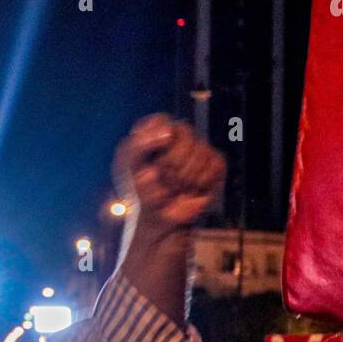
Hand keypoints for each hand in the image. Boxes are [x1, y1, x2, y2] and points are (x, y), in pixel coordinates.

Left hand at [113, 114, 224, 230]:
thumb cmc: (139, 191)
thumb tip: (168, 133)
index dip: (156, 140)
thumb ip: (140, 145)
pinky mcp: (215, 163)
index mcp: (153, 130)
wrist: (158, 220)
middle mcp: (177, 135)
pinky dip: (200, 182)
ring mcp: (198, 148)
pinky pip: (214, 165)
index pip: (161, 121)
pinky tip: (190, 189)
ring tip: (174, 187)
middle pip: (185, 132)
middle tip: (162, 178)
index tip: (149, 160)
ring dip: (184, 177)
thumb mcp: (128, 167)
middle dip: (171, 162)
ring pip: (200, 150)